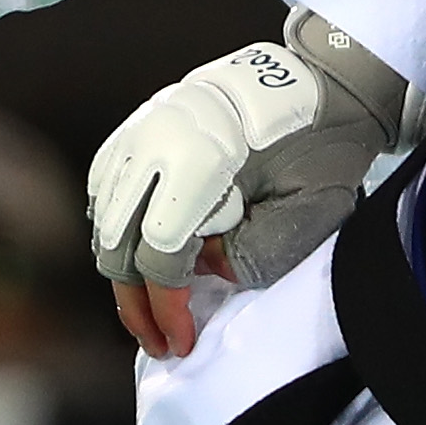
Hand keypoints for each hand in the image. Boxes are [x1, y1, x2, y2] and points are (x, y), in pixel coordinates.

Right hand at [88, 15, 425, 360]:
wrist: (322, 83)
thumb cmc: (322, 145)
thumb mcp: (310, 211)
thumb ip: (254, 255)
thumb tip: (201, 268)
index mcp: (200, 160)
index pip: (159, 256)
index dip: (166, 309)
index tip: (182, 341)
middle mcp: (157, 141)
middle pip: (116, 243)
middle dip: (134, 303)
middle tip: (159, 341)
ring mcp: (143, 128)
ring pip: (103, 218)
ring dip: (121, 271)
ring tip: (147, 307)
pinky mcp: (141, 125)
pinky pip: (104, 187)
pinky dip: (113, 229)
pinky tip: (136, 255)